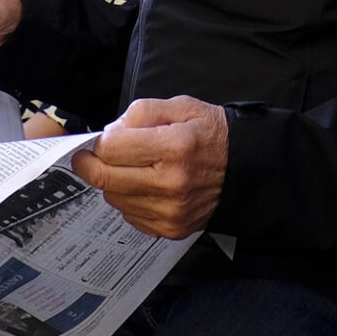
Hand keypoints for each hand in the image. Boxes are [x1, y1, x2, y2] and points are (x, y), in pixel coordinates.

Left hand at [72, 96, 228, 238]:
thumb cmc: (211, 134)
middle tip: (90, 157)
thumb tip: (109, 133)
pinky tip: (146, 187)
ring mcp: (171, 210)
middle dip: (91, 165)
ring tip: (131, 169)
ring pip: (114, 199)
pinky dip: (130, 200)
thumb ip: (140, 113)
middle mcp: (171, 183)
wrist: (246, 169)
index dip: (97, 143)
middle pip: (105, 179)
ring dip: (113, 183)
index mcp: (174, 146)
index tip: (96, 141)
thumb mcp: (181, 106)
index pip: (111, 149)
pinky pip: (130, 216)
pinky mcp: (171, 228)